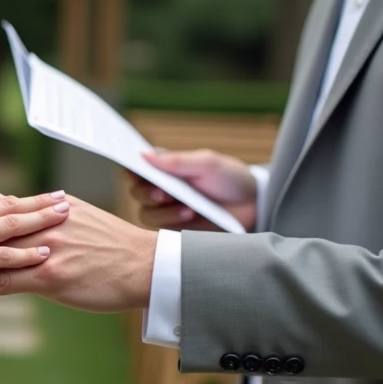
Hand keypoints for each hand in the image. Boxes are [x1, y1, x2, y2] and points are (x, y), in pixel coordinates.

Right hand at [0, 193, 71, 307]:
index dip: (22, 201)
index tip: (44, 197)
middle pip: (9, 209)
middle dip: (40, 204)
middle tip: (66, 199)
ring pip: (11, 226)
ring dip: (42, 221)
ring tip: (66, 217)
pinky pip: (1, 256)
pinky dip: (26, 254)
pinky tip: (46, 253)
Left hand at [0, 197, 156, 312]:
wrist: (148, 267)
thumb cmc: (121, 249)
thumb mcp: (89, 221)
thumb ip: (61, 216)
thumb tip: (43, 211)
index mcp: (54, 209)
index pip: (6, 205)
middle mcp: (45, 224)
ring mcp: (45, 250)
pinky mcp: (49, 276)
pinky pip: (3, 282)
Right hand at [130, 150, 257, 231]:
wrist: (252, 206)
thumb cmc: (229, 179)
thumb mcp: (207, 164)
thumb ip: (177, 161)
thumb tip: (144, 155)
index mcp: (165, 168)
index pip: (137, 166)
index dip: (130, 167)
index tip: (133, 169)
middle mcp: (161, 189)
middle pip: (136, 191)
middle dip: (146, 192)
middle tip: (163, 193)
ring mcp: (166, 210)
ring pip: (146, 213)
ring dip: (162, 211)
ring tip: (187, 208)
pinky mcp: (174, 229)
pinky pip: (160, 229)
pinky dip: (171, 221)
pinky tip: (189, 215)